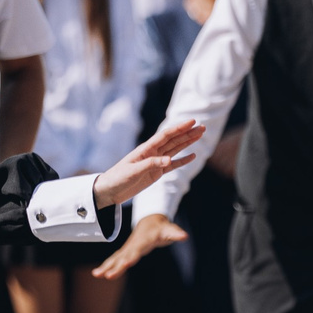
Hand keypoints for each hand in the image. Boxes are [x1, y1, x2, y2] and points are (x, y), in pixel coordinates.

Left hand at [90, 117, 204, 209]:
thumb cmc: (118, 178)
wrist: (109, 190)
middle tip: (202, 127)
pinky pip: (173, 165)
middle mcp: (152, 153)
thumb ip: (152, 164)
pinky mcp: (156, 173)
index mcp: (146, 149)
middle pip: (174, 141)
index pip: (166, 136)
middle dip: (188, 133)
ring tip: (200, 135)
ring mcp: (155, 162)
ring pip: (175, 150)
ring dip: (188, 142)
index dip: (179, 128)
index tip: (192, 122)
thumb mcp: (133, 171)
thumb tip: (169, 160)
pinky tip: (192, 155)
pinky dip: (183, 160)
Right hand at [92, 211, 187, 280]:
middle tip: (107, 276)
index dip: (131, 257)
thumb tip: (184, 236)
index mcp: (143, 241)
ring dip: (106, 266)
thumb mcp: (170, 230)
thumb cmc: (162, 227)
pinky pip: (114, 259)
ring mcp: (127, 248)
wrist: (150, 221)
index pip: (137, 251)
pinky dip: (107, 266)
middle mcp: (132, 245)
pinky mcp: (125, 251)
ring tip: (96, 275)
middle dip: (115, 266)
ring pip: (115, 258)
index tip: (125, 264)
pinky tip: (98, 274)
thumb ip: (176, 233)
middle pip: (123, 257)